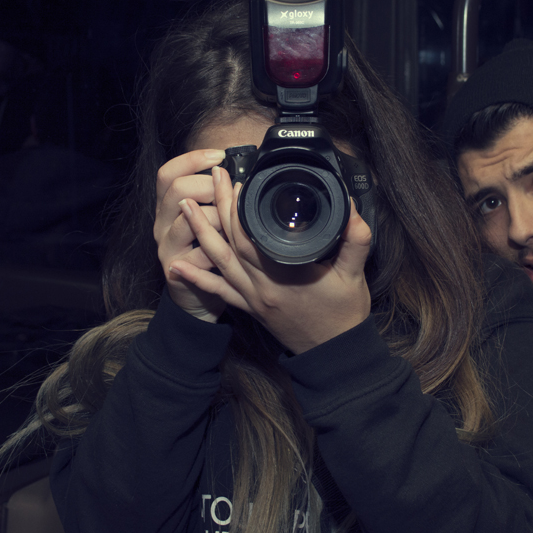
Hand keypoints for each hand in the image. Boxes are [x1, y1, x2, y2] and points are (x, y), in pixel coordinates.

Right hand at [154, 149, 227, 320]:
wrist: (194, 295)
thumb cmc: (206, 251)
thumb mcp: (205, 219)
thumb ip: (213, 197)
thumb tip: (237, 173)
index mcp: (167, 206)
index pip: (168, 173)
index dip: (191, 159)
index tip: (219, 155)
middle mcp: (162, 223)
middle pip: (178, 191)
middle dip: (208, 186)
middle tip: (229, 191)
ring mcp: (167, 246)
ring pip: (187, 222)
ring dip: (215, 218)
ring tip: (231, 221)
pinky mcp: (176, 268)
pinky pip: (199, 254)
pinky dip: (217, 249)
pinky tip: (230, 247)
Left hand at [168, 166, 372, 353]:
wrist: (334, 354)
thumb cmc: (344, 314)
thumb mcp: (355, 274)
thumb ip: (356, 239)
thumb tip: (352, 208)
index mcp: (285, 274)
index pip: (252, 235)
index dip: (239, 207)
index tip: (237, 181)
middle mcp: (262, 286)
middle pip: (231, 241)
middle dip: (218, 207)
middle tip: (211, 179)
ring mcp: (253, 298)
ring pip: (219, 261)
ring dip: (200, 233)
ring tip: (185, 207)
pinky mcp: (251, 308)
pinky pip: (219, 291)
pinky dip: (197, 278)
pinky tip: (176, 266)